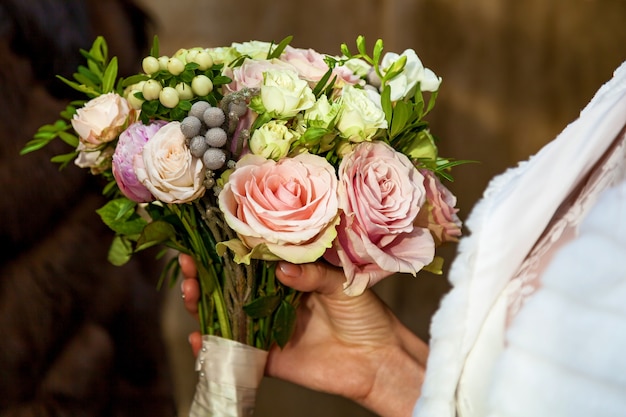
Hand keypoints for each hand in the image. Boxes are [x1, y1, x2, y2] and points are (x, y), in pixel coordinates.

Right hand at [178, 254, 427, 416]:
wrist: (377, 359)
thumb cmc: (364, 313)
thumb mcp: (340, 283)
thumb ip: (311, 274)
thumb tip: (280, 269)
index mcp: (288, 276)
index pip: (250, 260)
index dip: (226, 249)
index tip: (204, 237)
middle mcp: (271, 300)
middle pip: (229, 286)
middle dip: (204, 274)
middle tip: (188, 265)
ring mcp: (265, 328)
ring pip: (225, 315)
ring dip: (201, 304)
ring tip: (188, 292)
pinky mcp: (266, 357)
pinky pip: (235, 351)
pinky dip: (212, 346)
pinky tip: (197, 338)